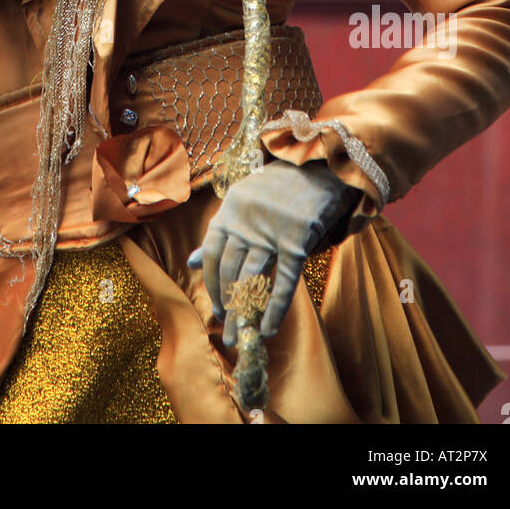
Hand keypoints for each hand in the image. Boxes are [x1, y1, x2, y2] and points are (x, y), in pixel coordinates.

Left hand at [188, 159, 362, 345]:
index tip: (216, 306)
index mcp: (229, 211)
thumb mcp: (242, 204)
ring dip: (244, 312)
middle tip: (227, 332)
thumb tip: (191, 262)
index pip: (211, 253)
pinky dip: (276, 308)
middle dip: (226, 305)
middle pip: (229, 271)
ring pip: (252, 280)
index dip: (211, 283)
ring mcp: (270, 232)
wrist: (318, 170)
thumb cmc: (277, 190)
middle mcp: (245, 222)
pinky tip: (268, 329)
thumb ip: (219, 233)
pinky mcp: (296, 242)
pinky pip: (284, 281)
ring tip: (241, 337)